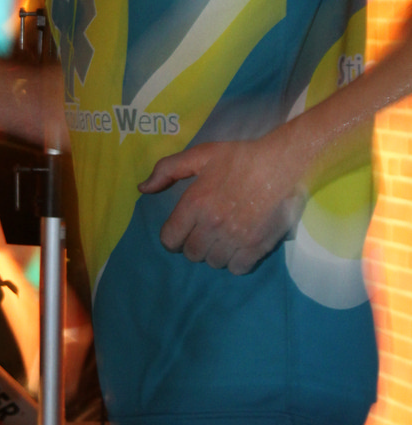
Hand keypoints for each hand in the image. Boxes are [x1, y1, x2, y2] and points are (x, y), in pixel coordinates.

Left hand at [140, 132, 304, 274]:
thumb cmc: (240, 157)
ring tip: (223, 239)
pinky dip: (236, 262)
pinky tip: (239, 247)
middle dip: (194, 244)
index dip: (172, 237)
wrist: (283, 164)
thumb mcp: (200, 155)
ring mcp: (235, 237)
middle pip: (192, 253)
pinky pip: (236, 268)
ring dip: (215, 253)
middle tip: (205, 232)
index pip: (170, 239)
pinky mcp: (257, 246)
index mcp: (195, 203)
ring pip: (213, 262)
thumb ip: (167, 170)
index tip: (181, 232)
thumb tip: (142, 188)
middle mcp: (212, 224)